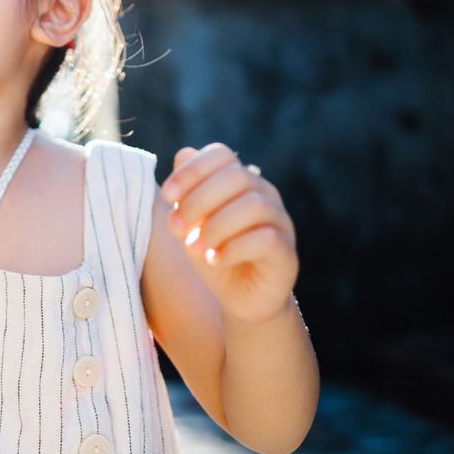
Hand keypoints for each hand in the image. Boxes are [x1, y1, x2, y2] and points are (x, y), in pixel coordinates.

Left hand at [160, 143, 298, 325]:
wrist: (239, 300)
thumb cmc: (213, 255)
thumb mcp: (190, 225)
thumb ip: (186, 194)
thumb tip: (183, 154)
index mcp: (240, 181)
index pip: (221, 154)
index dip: (191, 170)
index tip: (166, 196)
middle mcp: (265, 194)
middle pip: (236, 176)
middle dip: (198, 200)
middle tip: (176, 228)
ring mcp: (280, 222)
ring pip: (254, 205)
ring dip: (216, 226)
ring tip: (195, 248)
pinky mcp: (287, 253)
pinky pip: (266, 238)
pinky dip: (233, 248)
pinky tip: (214, 260)